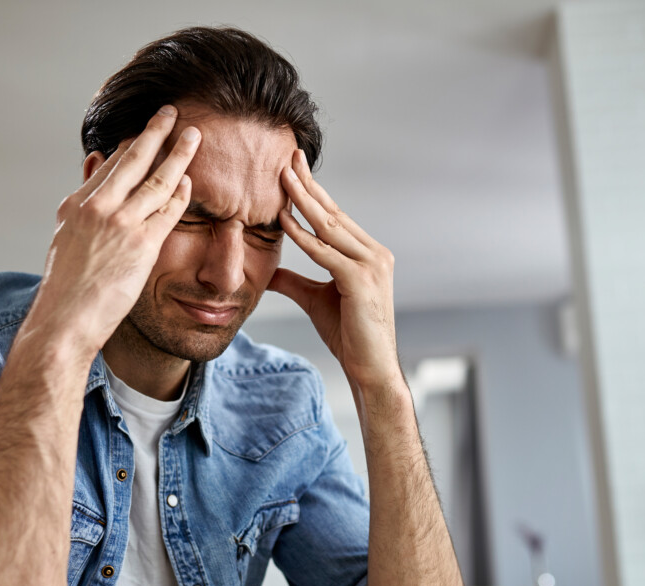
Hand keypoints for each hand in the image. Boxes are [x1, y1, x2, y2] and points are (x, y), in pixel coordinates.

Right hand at [31, 106, 199, 354]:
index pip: (110, 165)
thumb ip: (84, 201)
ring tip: (194, 135)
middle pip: (133, 159)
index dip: (131, 145)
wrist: (65, 319)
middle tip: (172, 112)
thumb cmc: (67, 287)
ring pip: (156, 179)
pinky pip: (168, 211)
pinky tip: (191, 180)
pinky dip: (182, 193)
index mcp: (76, 204)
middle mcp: (97, 207)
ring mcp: (120, 224)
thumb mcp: (66, 238)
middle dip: (155, 132)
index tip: (147, 131)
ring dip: (178, 154)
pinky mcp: (141, 245)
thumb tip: (96, 163)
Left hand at [271, 150, 401, 391]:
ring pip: (330, 226)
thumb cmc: (349, 335)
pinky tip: (283, 220)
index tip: (294, 169)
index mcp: (369, 254)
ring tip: (282, 176)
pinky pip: (324, 253)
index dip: (314, 192)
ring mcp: (371, 265)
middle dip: (309, 185)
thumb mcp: (315, 300)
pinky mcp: (361, 279)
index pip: (336, 217)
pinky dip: (303, 236)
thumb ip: (294, 282)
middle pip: (334, 213)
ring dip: (303, 200)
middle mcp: (375, 254)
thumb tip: (269, 272)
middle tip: (288, 157)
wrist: (370, 368)